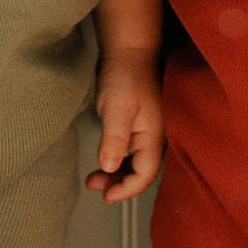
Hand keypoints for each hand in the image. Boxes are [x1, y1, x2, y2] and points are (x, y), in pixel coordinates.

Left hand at [89, 45, 163, 201]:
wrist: (129, 52)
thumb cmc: (125, 77)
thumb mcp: (117, 109)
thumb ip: (115, 140)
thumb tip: (109, 168)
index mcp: (154, 137)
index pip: (144, 175)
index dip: (126, 190)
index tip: (105, 196)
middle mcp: (154, 138)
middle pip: (141, 173)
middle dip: (118, 185)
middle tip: (93, 185)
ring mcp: (147, 133)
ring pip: (135, 164)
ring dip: (115, 174)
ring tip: (93, 178)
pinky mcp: (138, 127)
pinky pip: (131, 153)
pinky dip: (116, 161)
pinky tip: (103, 161)